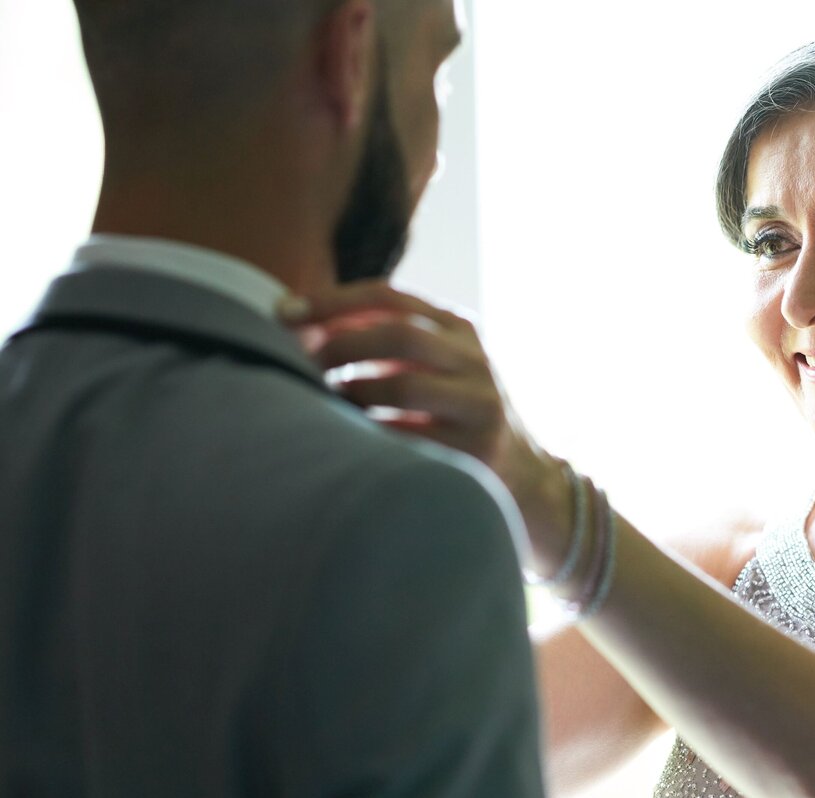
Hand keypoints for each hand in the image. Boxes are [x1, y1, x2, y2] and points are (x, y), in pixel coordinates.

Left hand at [279, 282, 572, 568]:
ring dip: (351, 393)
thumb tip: (298, 324)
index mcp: (459, 328)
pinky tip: (349, 440)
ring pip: (403, 386)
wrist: (522, 474)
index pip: (391, 296)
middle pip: (400, 334)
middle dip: (340, 344)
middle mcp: (476, 359)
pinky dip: (369, 436)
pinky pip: (408, 438)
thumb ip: (383, 339)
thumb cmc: (452, 413)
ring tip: (325, 404)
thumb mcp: (435, 365)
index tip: (283, 313)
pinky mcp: (478, 450)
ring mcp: (482, 404)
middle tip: (300, 363)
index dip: (333, 300)